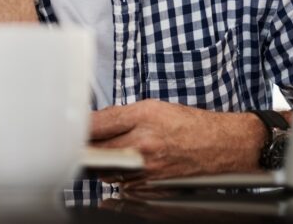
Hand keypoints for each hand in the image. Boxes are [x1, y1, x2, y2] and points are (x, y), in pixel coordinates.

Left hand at [90, 100, 262, 181]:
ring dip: (102, 162)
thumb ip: (120, 115)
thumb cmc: (190, 124)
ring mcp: (148, 169)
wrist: (222, 146)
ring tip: (108, 152)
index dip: (80, 127)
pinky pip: (123, 183)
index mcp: (143, 118)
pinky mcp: (152, 186)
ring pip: (107, 170)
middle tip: (83, 142)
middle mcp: (144, 145)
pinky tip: (125, 165)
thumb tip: (94, 122)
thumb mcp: (153, 107)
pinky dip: (118, 175)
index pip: (98, 123)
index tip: (70, 127)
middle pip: (98, 150)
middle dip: (88, 146)